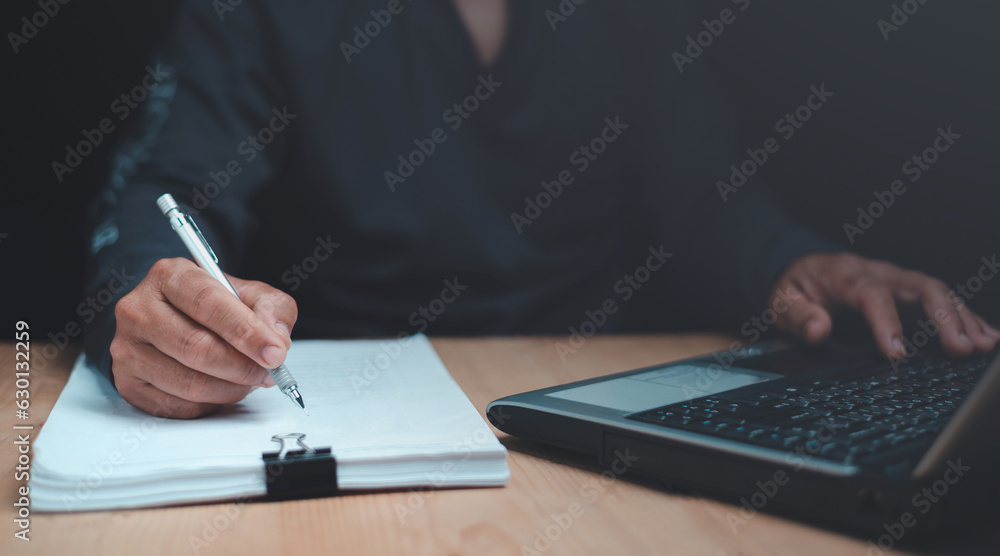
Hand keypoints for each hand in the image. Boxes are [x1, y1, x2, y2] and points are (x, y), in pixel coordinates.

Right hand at [110, 258, 296, 417]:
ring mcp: (127, 348)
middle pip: (197, 348)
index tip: (274, 353)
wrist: (174, 319)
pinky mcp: (128, 382)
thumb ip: (272, 309)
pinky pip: (178, 406)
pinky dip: (211, 404)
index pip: (208, 304)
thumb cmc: (214, 306)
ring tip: (249, 381)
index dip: (245, 332)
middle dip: (242, 366)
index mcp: (170, 276)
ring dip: (231, 389)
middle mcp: (139, 309)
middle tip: (268, 373)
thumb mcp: (250, 294)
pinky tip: (222, 388)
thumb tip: (276, 341)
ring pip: (189, 383)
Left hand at [770, 253, 998, 358]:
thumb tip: (817, 332)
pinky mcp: (911, 292)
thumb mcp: (782, 302)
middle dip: (943, 317)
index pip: (870, 294)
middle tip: (960, 349)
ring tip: (981, 346)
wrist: (804, 268)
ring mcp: (899, 280)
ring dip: (962, 319)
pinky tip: (988, 336)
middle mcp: (879, 272)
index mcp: (844, 274)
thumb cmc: (796, 288)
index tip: (896, 353)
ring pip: (938, 293)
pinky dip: (967, 317)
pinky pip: (944, 300)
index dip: (886, 322)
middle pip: (918, 288)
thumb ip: (798, 316)